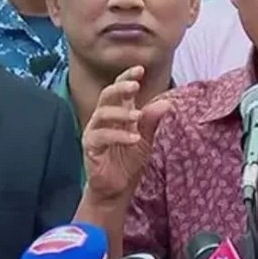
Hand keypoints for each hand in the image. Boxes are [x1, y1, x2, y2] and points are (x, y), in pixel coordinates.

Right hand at [82, 66, 171, 201]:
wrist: (116, 189)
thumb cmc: (129, 162)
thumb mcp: (146, 140)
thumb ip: (152, 121)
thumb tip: (167, 103)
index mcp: (118, 113)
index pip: (119, 89)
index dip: (127, 77)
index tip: (140, 69)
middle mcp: (103, 119)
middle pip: (107, 95)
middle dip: (120, 87)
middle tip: (135, 86)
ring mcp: (95, 132)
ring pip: (102, 113)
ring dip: (121, 113)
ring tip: (137, 117)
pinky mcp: (90, 147)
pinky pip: (101, 136)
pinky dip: (118, 135)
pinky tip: (134, 139)